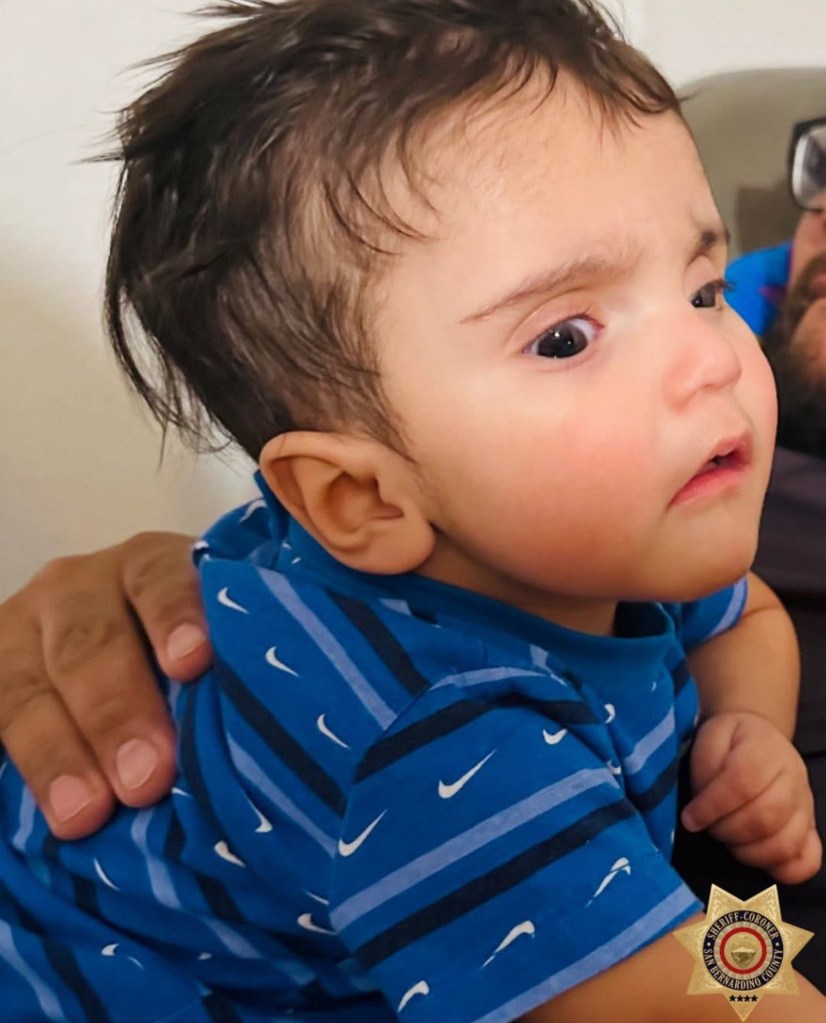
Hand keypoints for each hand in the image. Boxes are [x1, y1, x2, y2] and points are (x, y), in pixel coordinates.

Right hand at [0, 532, 209, 839]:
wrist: (112, 654)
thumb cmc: (187, 657)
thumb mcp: (207, 643)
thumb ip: (234, 664)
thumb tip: (293, 718)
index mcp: (148, 566)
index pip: (160, 579)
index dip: (175, 616)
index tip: (194, 664)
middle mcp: (79, 587)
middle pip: (91, 640)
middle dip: (117, 709)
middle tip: (147, 777)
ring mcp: (23, 632)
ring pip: (26, 688)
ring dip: (57, 752)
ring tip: (86, 814)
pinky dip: (15, 765)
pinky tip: (43, 809)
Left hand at [681, 711, 821, 884]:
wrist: (759, 737)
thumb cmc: (729, 742)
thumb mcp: (709, 738)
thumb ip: (704, 769)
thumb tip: (697, 812)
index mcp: (766, 749)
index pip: (743, 783)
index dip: (712, 806)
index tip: (690, 819)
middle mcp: (794, 778)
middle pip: (765, 818)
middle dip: (727, 831)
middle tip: (709, 828)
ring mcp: (806, 806)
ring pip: (785, 844)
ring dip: (748, 852)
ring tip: (728, 840)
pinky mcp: (810, 828)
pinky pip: (807, 862)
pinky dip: (781, 870)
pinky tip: (756, 857)